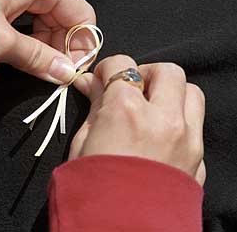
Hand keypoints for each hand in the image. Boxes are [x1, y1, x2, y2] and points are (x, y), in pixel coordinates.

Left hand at [0, 0, 95, 83]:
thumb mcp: (1, 41)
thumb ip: (38, 58)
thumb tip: (65, 73)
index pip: (82, 16)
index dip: (82, 45)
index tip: (73, 69)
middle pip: (66, 17)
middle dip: (63, 47)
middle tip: (54, 73)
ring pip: (47, 18)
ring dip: (46, 44)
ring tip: (36, 65)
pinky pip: (30, 16)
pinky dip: (31, 36)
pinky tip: (23, 51)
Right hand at [71, 55, 205, 184]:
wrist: (119, 231)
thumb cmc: (92, 189)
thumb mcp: (83, 142)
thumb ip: (93, 105)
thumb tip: (90, 82)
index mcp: (126, 112)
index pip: (122, 66)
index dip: (108, 68)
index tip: (102, 79)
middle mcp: (162, 119)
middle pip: (166, 71)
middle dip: (146, 73)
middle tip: (131, 89)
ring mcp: (187, 139)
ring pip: (190, 91)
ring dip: (170, 91)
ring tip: (151, 106)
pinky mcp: (197, 157)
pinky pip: (196, 122)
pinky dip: (180, 116)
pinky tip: (161, 130)